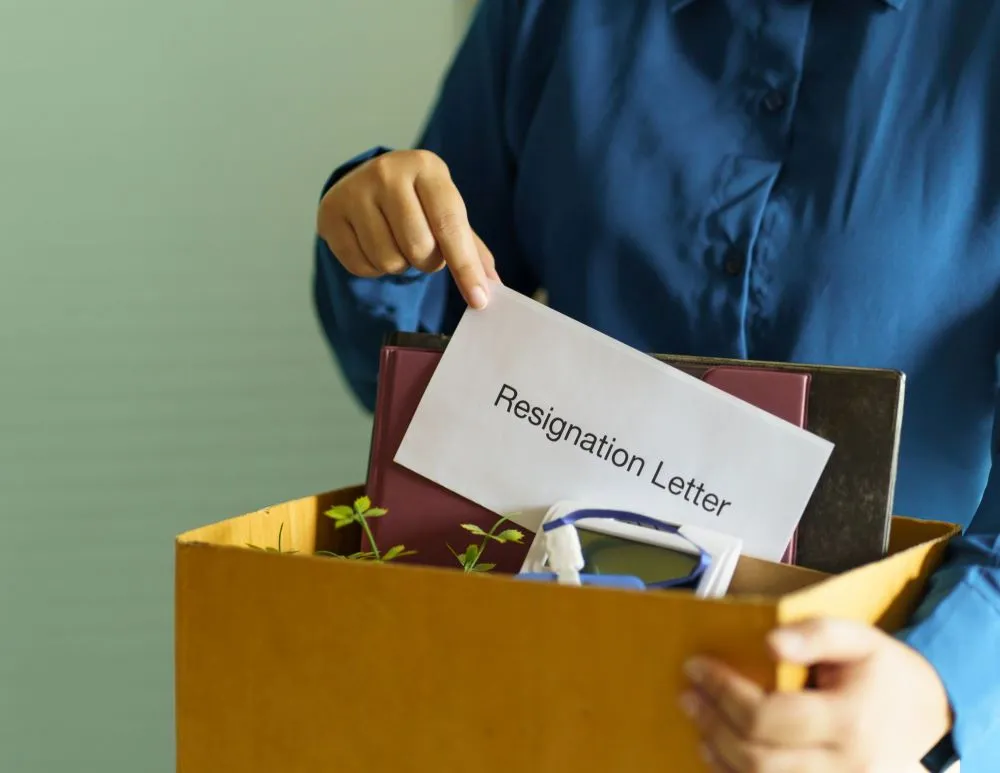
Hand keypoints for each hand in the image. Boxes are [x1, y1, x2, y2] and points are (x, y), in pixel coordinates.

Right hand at [317, 149, 498, 308]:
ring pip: (389, 261)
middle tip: (423, 248)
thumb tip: (492, 287)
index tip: (479, 300)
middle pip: (419, 248)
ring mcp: (355, 191)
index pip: (450, 225)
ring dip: (399, 265)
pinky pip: (361, 266)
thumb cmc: (418, 203)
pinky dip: (373, 268)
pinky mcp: (331, 214)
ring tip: (396, 242)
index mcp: (426, 167)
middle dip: (427, 261)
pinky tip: (373, 245)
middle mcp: (388, 172)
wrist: (365, 183)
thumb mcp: (446, 212)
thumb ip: (471, 249)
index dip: (465, 267)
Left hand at [681, 618, 951, 771]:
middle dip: (714, 724)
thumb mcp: (861, 639)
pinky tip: (721, 755)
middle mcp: (845, 767)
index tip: (696, 667)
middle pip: (758, 758)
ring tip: (699, 725)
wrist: (930, 719)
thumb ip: (817, 634)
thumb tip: (770, 642)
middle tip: (688, 696)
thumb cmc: (887, 675)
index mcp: (849, 723)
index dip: (724, 692)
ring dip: (721, 756)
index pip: (767, 716)